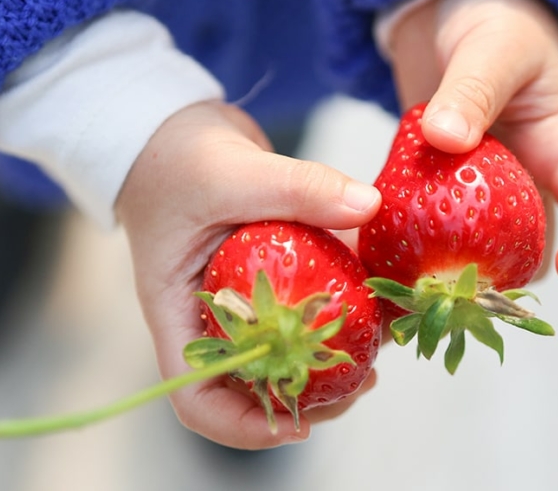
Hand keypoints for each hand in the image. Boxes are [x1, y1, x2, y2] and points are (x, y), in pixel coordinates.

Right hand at [115, 101, 380, 448]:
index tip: (300, 422)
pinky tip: (382, 298)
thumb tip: (369, 206)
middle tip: (363, 378)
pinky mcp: (272, 278)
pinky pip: (308, 306)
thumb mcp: (232, 171)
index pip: (197, 395)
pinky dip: (343, 307)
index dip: (245, 425)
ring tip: (381, 344)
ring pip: (289, 351)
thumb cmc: (178, 156)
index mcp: (180, 312)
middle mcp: (212, 317)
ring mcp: (243, 300)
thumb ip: (298, 187)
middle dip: (311, 395)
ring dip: (336, 356)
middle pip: (255, 387)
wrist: (176, 130)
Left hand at [388, 0, 557, 277]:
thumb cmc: (493, 21)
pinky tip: (379, 254)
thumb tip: (448, 139)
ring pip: (478, 250)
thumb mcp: (490, 46)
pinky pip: (427, 231)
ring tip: (411, 279)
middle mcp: (527, 181)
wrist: (452, 13)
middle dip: (503, 276)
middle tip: (458, 287)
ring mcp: (482, 191)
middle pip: (532, 249)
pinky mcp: (440, 191)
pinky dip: (407, 246)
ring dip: (449, 268)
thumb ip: (471, 90)